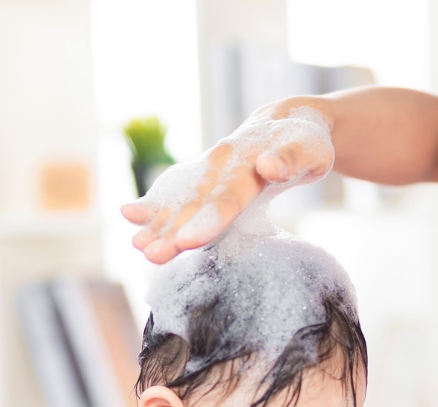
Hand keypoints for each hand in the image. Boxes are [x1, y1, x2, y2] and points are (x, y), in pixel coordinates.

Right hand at [122, 103, 334, 263]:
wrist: (283, 121)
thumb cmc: (305, 142)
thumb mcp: (308, 149)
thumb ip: (289, 159)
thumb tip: (267, 166)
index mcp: (248, 164)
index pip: (227, 198)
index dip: (207, 220)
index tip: (186, 241)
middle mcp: (220, 166)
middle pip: (195, 204)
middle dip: (172, 231)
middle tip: (149, 254)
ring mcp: (208, 170)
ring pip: (180, 200)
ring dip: (157, 223)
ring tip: (136, 244)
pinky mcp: (203, 175)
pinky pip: (175, 191)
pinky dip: (154, 202)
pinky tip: (128, 214)